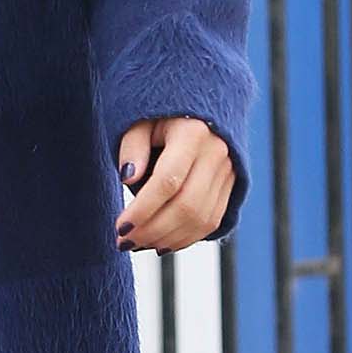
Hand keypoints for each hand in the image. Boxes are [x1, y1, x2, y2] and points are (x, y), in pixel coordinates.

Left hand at [115, 116, 234, 251]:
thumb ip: (132, 146)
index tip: (120, 226)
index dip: (143, 209)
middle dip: (152, 230)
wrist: (200, 109)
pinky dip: (186, 238)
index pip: (167, 181)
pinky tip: (161, 243)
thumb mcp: (140, 121)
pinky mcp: (232, 184)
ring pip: (201, 218)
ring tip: (138, 244)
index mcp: (193, 132)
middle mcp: (217, 152)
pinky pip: (212, 220)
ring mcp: (228, 170)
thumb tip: (128, 178)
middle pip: (186, 205)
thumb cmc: (160, 115)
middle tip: (125, 242)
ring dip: (167, 239)